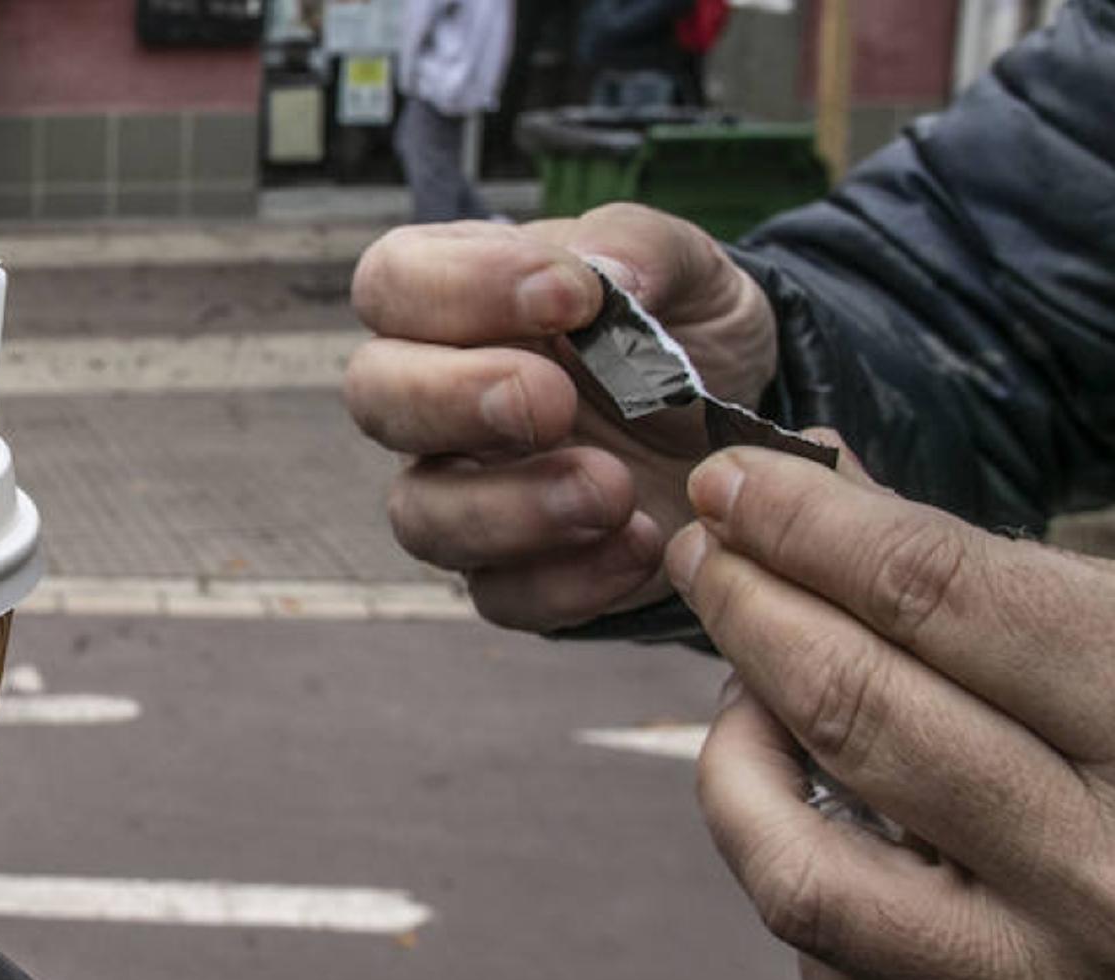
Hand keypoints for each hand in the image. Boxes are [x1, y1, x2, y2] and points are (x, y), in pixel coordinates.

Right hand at [345, 204, 774, 630]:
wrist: (740, 425)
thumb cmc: (683, 331)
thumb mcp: (685, 267)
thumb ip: (643, 248)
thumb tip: (608, 273)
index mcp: (459, 300)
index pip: (394, 282)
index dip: (460, 288)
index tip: (571, 297)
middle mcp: (438, 397)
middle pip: (375, 397)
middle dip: (456, 398)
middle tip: (555, 402)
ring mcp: (465, 493)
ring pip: (421, 514)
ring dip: (512, 507)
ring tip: (615, 491)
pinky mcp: (514, 574)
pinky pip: (500, 595)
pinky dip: (570, 581)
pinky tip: (645, 543)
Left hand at [666, 446, 1114, 979]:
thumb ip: (1017, 580)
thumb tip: (833, 505)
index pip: (934, 594)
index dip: (805, 522)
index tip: (734, 485)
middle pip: (855, 714)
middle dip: (746, 605)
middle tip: (707, 553)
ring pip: (808, 884)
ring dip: (734, 762)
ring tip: (740, 698)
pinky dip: (804, 911)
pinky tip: (818, 841)